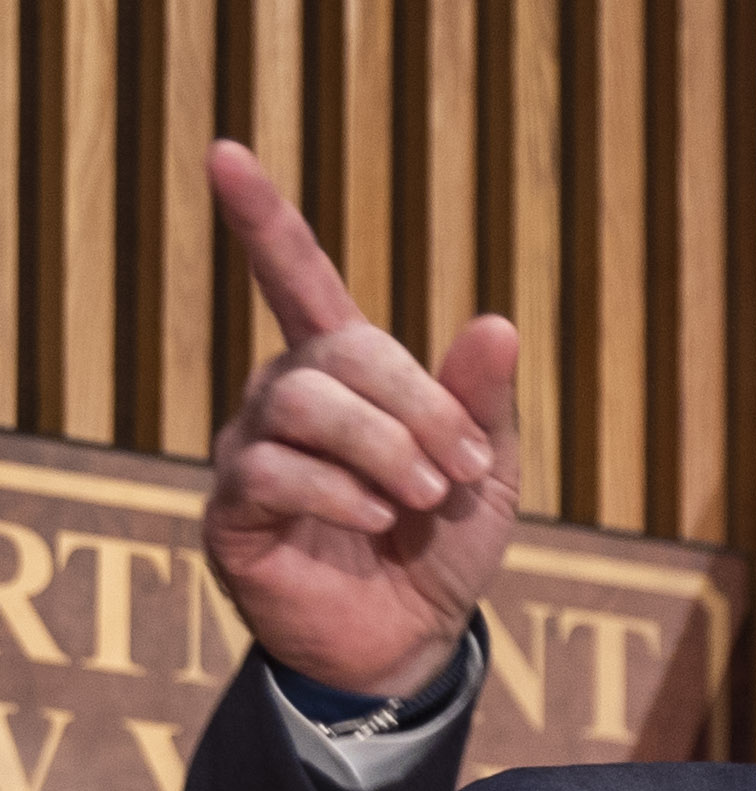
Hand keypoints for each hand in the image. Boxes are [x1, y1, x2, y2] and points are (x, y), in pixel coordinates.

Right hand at [200, 142, 519, 694]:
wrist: (415, 637)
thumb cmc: (444, 543)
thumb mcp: (488, 468)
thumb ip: (484, 399)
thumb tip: (494, 321)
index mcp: (346, 373)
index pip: (297, 279)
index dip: (264, 219)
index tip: (227, 153)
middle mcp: (285, 397)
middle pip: (336, 347)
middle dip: (415, 402)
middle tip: (464, 467)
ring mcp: (250, 450)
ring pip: (301, 402)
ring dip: (383, 446)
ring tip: (426, 497)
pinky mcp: (231, 510)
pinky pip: (272, 471)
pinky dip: (341, 492)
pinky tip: (378, 521)